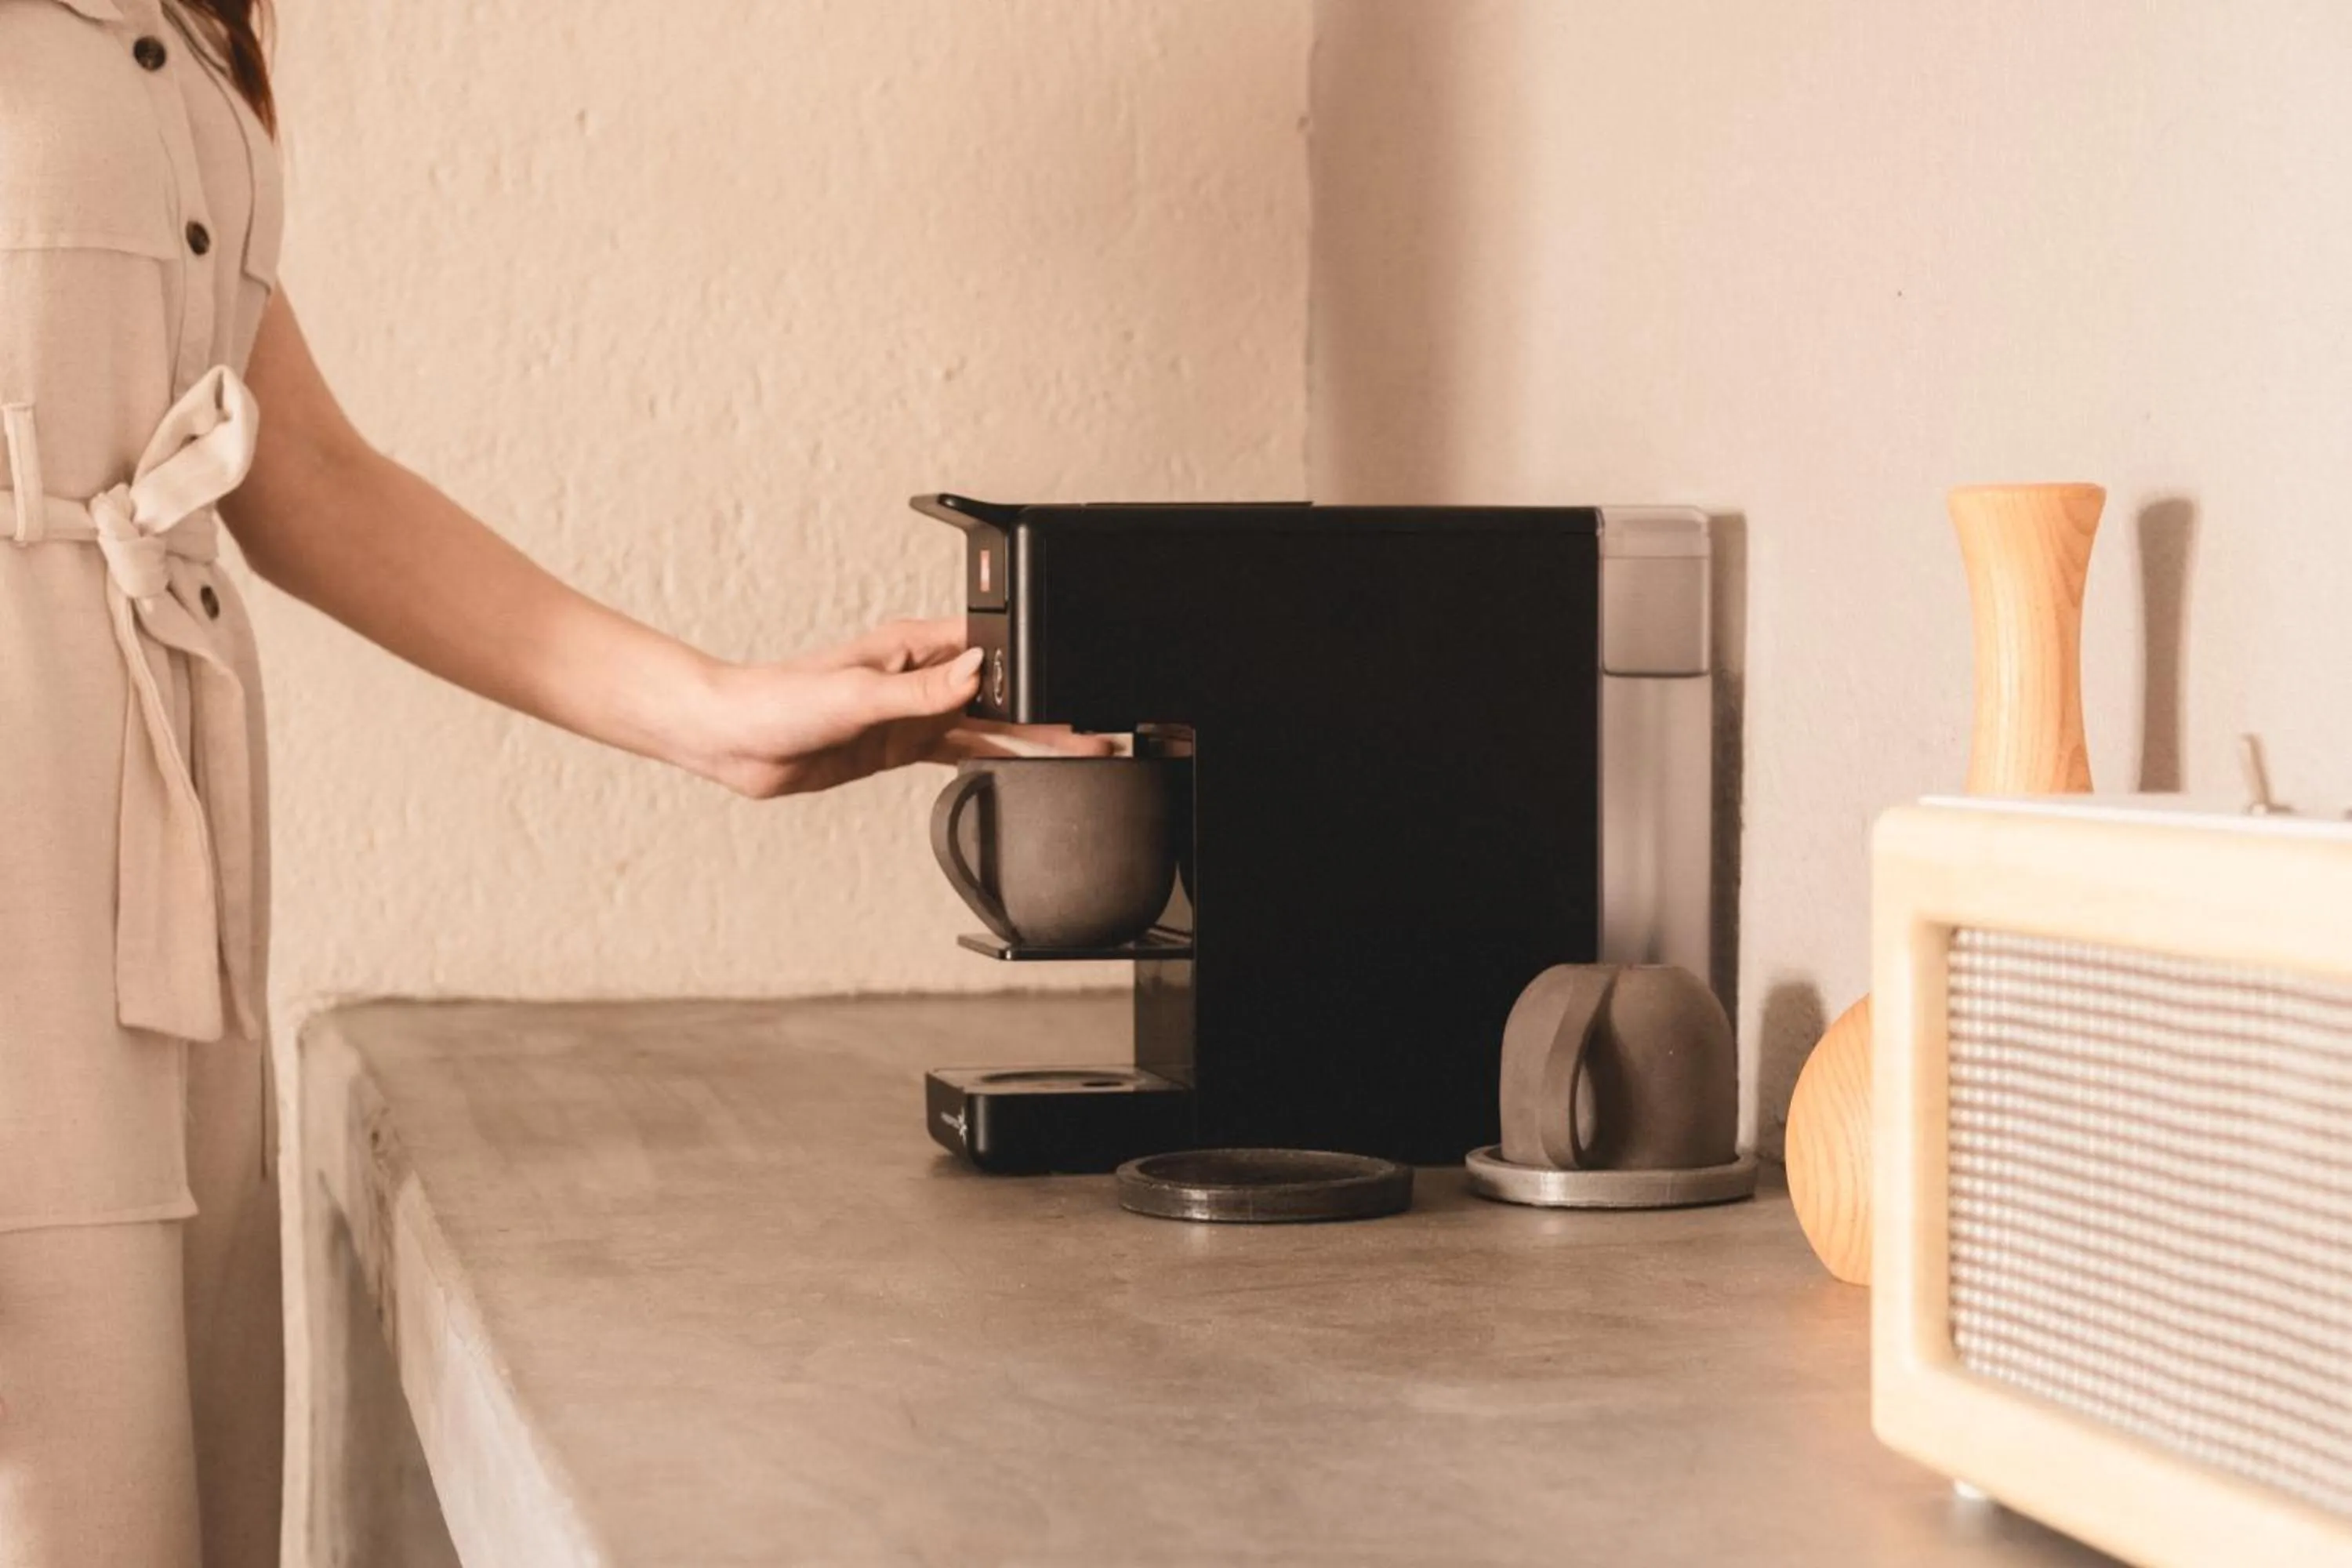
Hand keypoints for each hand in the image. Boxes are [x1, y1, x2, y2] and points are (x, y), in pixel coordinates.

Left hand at [684, 618, 1111, 796]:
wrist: (733, 741)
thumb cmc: (779, 700)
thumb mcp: (857, 693)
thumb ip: (921, 691)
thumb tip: (977, 674)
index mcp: (911, 647)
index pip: (990, 647)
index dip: (1035, 661)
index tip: (1077, 683)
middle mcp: (917, 676)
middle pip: (1000, 691)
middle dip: (1050, 709)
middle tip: (1098, 733)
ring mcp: (911, 712)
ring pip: (988, 726)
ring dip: (1032, 740)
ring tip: (1082, 753)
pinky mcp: (898, 745)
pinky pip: (959, 753)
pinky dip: (992, 762)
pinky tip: (1025, 770)